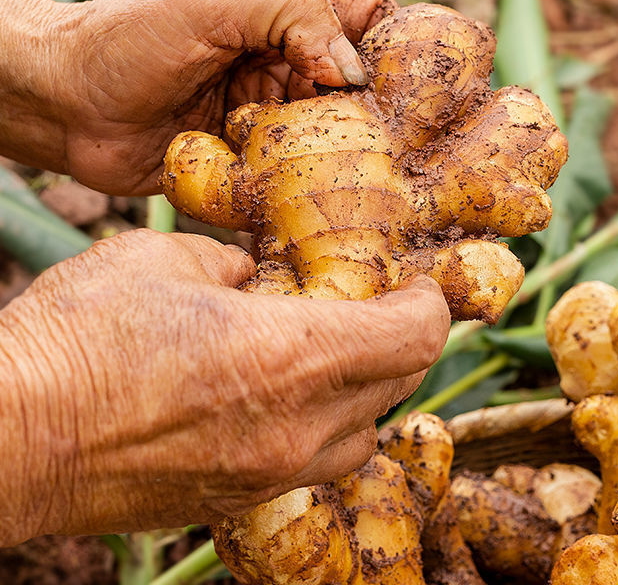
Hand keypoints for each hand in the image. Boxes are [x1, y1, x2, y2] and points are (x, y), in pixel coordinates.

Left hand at [0, 0, 394, 194]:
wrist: (66, 104)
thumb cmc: (133, 35)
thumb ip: (297, 12)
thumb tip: (354, 73)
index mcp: (289, 0)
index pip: (372, 17)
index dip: (400, 44)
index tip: (417, 84)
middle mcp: (289, 54)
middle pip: (361, 83)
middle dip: (375, 109)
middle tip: (387, 139)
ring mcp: (273, 105)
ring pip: (336, 131)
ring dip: (341, 149)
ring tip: (347, 168)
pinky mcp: (255, 151)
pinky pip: (298, 168)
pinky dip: (306, 179)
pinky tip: (309, 190)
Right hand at [0, 229, 448, 543]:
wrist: (10, 436)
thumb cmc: (79, 338)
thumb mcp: (163, 262)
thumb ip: (230, 267)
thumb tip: (254, 277)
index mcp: (289, 356)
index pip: (411, 337)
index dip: (429, 306)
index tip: (419, 286)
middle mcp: (295, 426)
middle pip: (398, 385)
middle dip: (402, 341)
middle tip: (380, 307)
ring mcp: (269, 473)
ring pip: (362, 434)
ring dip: (366, 390)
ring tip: (335, 353)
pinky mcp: (236, 501)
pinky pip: (313, 463)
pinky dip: (323, 427)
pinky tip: (286, 397)